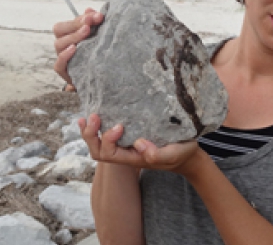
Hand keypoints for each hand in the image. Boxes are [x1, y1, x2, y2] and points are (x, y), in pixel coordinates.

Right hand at [53, 9, 103, 84]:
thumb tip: (89, 9)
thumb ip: (93, 22)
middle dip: (76, 24)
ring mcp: (62, 57)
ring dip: (73, 36)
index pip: (69, 22)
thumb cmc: (96, 52)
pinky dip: (65, 55)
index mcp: (69, 33)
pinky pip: (59, 64)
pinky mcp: (64, 71)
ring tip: (86, 32)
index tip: (97, 16)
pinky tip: (74, 48)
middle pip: (59, 29)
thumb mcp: (96, 35)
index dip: (82, 17)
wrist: (100, 75)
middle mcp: (63, 44)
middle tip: (90, 23)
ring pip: (59, 44)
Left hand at [79, 113, 200, 175]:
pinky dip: (96, 126)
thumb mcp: (174, 154)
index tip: (120, 125)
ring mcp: (125, 144)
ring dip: (90, 131)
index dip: (108, 139)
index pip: (110, 153)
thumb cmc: (181, 153)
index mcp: (133, 158)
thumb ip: (158, 154)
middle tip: (94, 116)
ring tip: (86, 117)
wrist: (186, 154)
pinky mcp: (128, 135)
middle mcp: (125, 152)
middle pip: (98, 151)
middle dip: (91, 136)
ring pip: (98, 143)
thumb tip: (139, 144)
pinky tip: (93, 114)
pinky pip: (105, 134)